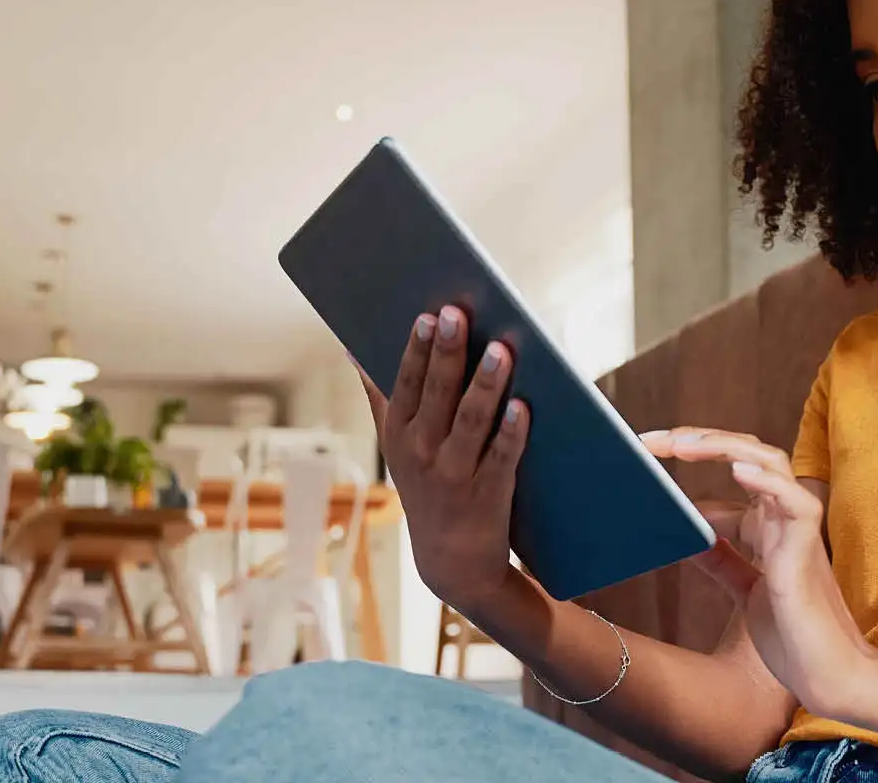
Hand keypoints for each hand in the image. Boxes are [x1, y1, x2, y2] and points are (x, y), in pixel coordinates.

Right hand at [352, 306, 527, 612]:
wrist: (452, 562)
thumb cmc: (428, 486)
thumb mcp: (397, 445)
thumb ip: (380, 396)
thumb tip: (352, 348)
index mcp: (399, 435)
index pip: (406, 382)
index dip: (417, 348)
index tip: (428, 313)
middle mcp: (422, 453)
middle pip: (437, 394)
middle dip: (447, 353)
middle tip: (458, 313)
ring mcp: (455, 475)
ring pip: (472, 421)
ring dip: (485, 385)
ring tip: (501, 350)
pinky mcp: (489, 494)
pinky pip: (502, 457)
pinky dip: (513, 432)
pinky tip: (525, 405)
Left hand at [642, 427, 877, 718]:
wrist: (827, 676)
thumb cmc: (792, 636)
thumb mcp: (744, 590)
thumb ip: (721, 560)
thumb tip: (686, 536)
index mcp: (768, 522)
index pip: (733, 464)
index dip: (692, 451)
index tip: (647, 449)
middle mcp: (782, 517)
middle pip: (747, 453)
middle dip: (700, 438)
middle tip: (652, 440)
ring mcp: (796, 530)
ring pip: (770, 462)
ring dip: (725, 447)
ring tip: (682, 444)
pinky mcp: (807, 551)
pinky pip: (795, 503)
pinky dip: (768, 483)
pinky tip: (737, 471)